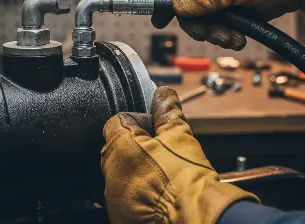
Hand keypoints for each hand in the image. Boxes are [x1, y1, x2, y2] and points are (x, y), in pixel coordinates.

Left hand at [101, 87, 257, 223]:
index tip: (156, 128)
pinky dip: (137, 189)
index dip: (140, 120)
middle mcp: (111, 171)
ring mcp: (113, 196)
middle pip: (119, 145)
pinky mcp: (120, 215)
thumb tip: (164, 94)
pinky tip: (157, 190)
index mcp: (120, 146)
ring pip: (121, 170)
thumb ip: (167, 110)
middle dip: (138, 144)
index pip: (119, 120)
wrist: (193, 216)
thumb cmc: (185, 177)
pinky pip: (124, 193)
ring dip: (137, 167)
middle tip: (163, 150)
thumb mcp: (178, 134)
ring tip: (163, 171)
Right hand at [152, 0, 304, 49]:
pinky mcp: (236, 13)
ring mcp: (223, 1)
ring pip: (208, 25)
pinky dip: (229, 37)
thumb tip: (177, 6)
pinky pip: (223, 30)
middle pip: (191, 14)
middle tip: (216, 36)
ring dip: (218, 36)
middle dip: (202, 29)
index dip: (167, 6)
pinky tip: (240, 39)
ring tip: (236, 40)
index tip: (158, 23)